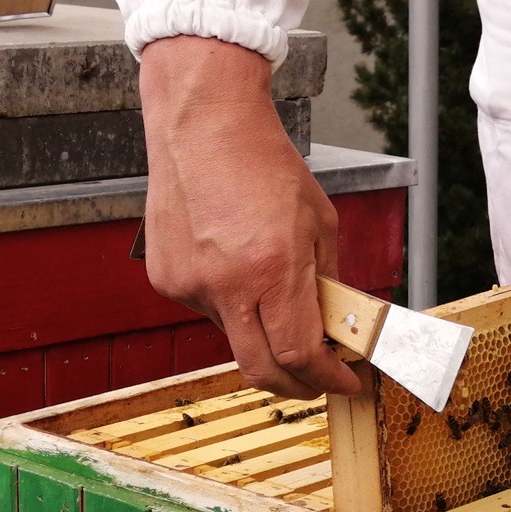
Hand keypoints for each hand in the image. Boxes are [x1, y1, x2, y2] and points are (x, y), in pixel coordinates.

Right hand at [139, 36, 360, 398]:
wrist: (203, 125)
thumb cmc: (263, 164)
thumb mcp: (319, 225)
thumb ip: (327, 284)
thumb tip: (336, 329)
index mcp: (271, 268)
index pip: (300, 354)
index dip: (326, 379)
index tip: (343, 382)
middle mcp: (226, 285)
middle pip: (261, 370)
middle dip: (296, 386)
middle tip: (317, 380)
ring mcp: (190, 285)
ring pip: (235, 338)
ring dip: (262, 333)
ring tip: (270, 289)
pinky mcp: (167, 281)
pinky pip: (208, 312)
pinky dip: (232, 305)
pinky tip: (235, 266)